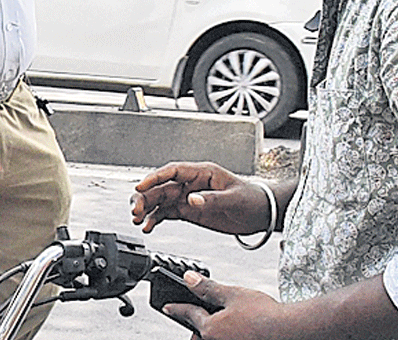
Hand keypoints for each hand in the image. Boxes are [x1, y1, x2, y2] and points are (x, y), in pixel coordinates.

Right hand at [131, 162, 268, 234]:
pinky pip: (168, 213)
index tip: (141, 187)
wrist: (262, 214)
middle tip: (135, 210)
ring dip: (147, 209)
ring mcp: (189, 197)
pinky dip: (156, 219)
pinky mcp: (190, 211)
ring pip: (161, 200)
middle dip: (146, 197)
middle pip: (162, 187)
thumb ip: (212, 199)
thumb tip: (191, 199)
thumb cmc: (252, 199)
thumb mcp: (233, 199)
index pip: (173, 171)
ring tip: (137, 219)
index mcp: (202, 173)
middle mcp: (192, 183)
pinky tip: (148, 227)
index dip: (155, 177)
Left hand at [167, 272, 280, 339]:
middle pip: (199, 334)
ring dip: (212, 332)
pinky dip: (227, 334)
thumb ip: (208, 288)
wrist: (291, 331)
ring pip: (212, 339)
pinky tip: (239, 328)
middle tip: (199, 315)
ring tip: (223, 321)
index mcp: (210, 329)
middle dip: (197, 326)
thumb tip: (188, 279)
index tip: (167, 307)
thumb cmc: (265, 314)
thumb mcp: (233, 294)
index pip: (188, 314)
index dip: (176, 308)